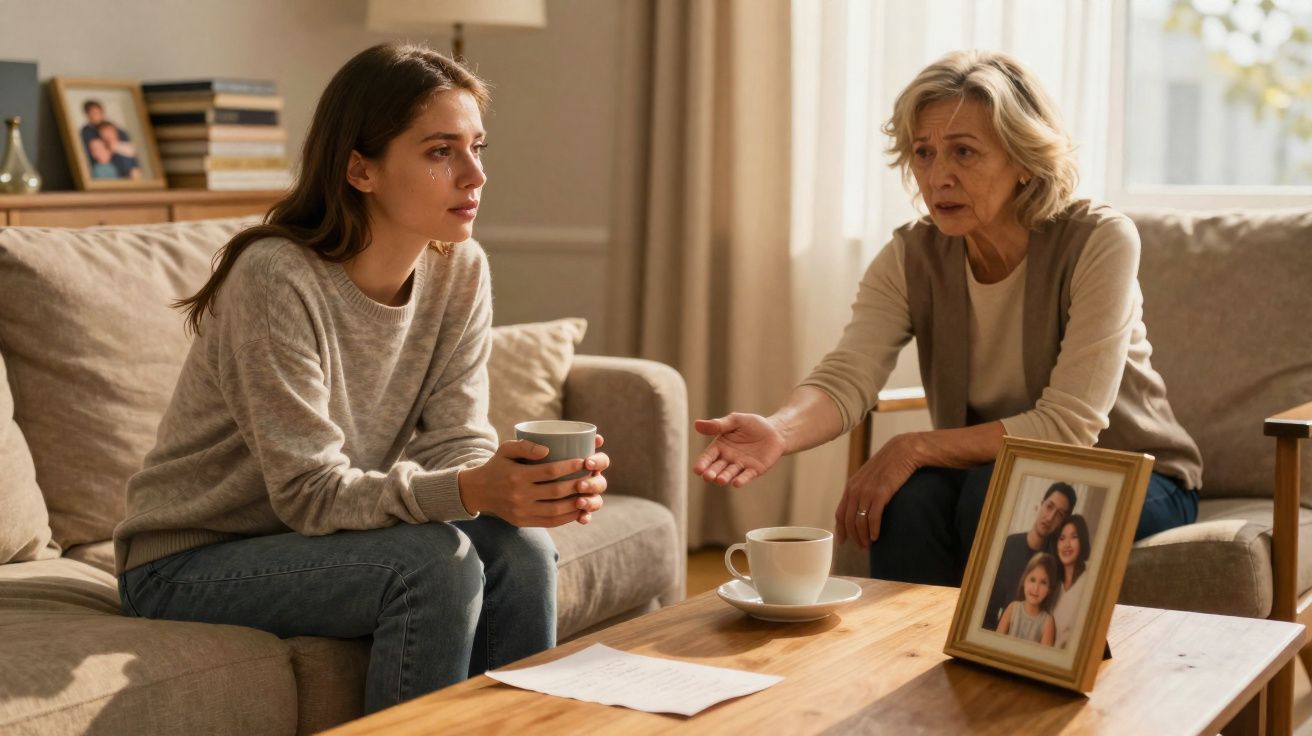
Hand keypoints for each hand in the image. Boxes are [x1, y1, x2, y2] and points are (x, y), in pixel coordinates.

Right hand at [459, 434, 609, 526]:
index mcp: (517, 476)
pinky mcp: (523, 522)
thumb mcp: (506, 449)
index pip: (550, 472)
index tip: (584, 461)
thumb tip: (548, 449)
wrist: (477, 491)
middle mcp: (519, 495)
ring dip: (576, 503)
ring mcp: (521, 511)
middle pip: (556, 491)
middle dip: (578, 484)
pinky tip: (579, 509)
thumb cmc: (497, 465)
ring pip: (556, 510)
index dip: (570, 467)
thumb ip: (525, 445)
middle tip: (592, 476)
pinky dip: (567, 517)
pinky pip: (550, 522)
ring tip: (589, 493)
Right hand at [692, 413, 785, 487]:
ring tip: (720, 480)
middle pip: (717, 467)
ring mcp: (741, 465)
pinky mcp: (754, 470)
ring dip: (724, 477)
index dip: (702, 463)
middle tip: (708, 476)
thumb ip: (718, 425)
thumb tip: (696, 424)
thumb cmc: (752, 425)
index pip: (708, 457)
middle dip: (712, 473)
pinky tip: (736, 483)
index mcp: (720, 446)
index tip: (697, 470)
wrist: (775, 431)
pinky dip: (741, 479)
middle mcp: (728, 458)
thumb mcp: (735, 421)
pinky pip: (746, 475)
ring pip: (730, 473)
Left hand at [835, 432, 921, 548]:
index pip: (840, 512)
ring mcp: (867, 491)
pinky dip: (873, 529)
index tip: (843, 541)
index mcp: (851, 485)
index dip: (841, 529)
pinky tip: (876, 537)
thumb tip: (862, 506)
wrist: (904, 451)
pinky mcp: (881, 493)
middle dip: (853, 537)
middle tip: (861, 547)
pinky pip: (873, 517)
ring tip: (869, 545)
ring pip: (859, 521)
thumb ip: (863, 488)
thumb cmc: (889, 464)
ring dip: (863, 536)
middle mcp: (856, 489)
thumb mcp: (870, 475)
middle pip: (849, 520)